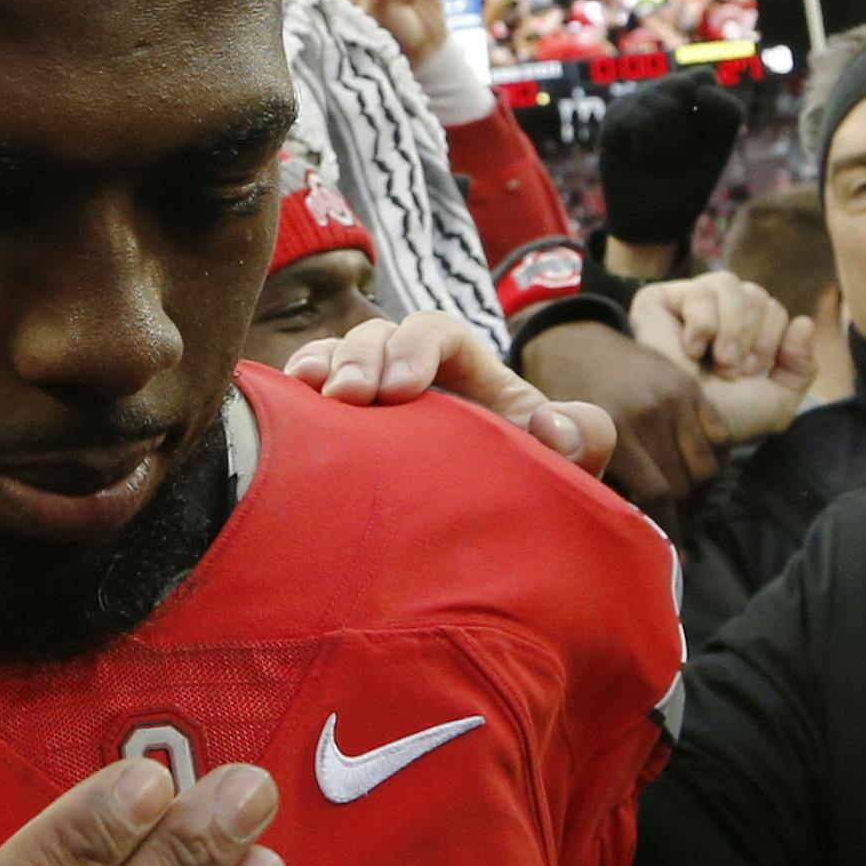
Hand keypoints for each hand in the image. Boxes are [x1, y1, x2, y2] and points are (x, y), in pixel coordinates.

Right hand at [284, 308, 615, 478]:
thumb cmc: (522, 483)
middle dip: (361, 357)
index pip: (439, 332)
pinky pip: (306, 391)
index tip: (403, 390)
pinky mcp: (335, 425)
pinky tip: (285, 404)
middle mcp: (411, 371)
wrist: (486, 533)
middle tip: (349, 397)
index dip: (418, 348)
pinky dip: (293, 390)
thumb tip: (554, 427)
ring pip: (336, 355)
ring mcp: (369, 394)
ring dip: (322, 367)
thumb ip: (580, 437)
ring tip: (312, 393)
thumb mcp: (562, 461)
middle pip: (380, 336)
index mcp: (466, 369)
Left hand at [519, 320, 728, 525]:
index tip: (665, 552)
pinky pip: (720, 439)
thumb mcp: (556, 436)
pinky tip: (693, 474)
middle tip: (667, 527)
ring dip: (697, 493)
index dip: (662, 528)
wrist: (572, 339)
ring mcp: (675, 398)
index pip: (655, 494)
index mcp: (611, 428)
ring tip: (680, 502)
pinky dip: (713, 463)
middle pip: (682, 485)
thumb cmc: (558, 396)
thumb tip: (612, 525)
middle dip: (677, 514)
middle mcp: (649, 413)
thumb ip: (581, 474)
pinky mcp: (691, 387)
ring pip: (705, 468)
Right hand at [630, 273, 815, 445]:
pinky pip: (699, 292)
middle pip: (755, 293)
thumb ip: (801, 364)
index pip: (774, 308)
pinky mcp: (657, 299)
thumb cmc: (728, 417)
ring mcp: (687, 304)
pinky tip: (691, 350)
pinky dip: (703, 325)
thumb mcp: (779, 399)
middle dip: (753, 337)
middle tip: (733, 370)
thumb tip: (805, 321)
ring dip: (731, 331)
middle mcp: (717, 313)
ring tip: (718, 360)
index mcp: (744, 332)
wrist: (689, 427)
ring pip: (729, 283)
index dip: (771, 341)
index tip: (752, 374)